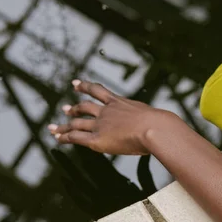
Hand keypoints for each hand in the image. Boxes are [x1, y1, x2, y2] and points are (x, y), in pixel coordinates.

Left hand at [48, 79, 177, 154]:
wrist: (155, 128)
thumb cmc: (161, 124)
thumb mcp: (154, 117)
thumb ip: (151, 120)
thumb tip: (167, 126)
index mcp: (120, 103)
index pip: (99, 91)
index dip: (85, 86)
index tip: (75, 83)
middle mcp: (107, 111)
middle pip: (84, 107)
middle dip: (73, 107)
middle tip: (65, 108)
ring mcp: (101, 124)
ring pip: (77, 123)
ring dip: (64, 125)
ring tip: (54, 127)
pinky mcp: (97, 139)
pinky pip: (77, 137)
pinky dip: (66, 137)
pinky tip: (59, 138)